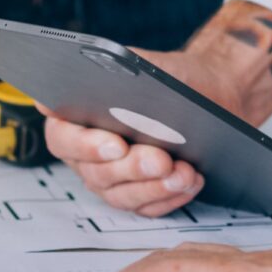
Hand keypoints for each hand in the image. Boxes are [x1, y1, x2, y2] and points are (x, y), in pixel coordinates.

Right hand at [41, 48, 232, 215]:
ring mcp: (112, 179)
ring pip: (121, 195)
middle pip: (95, 173)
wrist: (209, 92)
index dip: (85, 145)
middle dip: (131, 168)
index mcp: (77, 117)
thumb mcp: (149, 65)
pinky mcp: (139, 196)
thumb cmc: (174, 77)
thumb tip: (97, 74)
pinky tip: (189, 182)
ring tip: (182, 173)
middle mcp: (88, 153)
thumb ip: (119, 68)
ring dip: (153, 187)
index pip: (62, 137)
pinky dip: (170, 197)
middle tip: (160, 160)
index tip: (116, 144)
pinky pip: (147, 207)